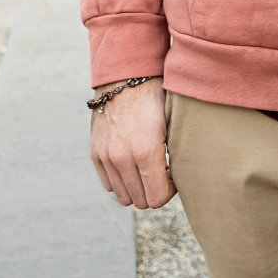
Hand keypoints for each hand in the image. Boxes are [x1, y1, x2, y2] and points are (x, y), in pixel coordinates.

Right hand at [89, 77, 173, 208]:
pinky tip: (133, 164)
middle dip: (155, 191)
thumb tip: (182, 179)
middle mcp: (122, 157)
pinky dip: (122, 180)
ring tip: (147, 169)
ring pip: (123, 196)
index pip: (158, 198)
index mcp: (146, 150)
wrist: (125, 76)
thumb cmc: (155, 98)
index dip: (170, 191)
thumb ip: (175, 155)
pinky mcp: (95, 153)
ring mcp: (106, 156)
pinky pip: (109, 184)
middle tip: (163, 172)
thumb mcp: (172, 124)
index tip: (174, 176)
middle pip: (141, 201)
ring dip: (138, 188)